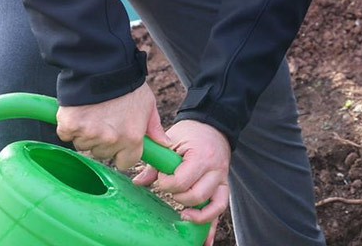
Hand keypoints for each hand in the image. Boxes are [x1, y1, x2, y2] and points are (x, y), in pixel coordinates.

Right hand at [56, 82, 168, 170]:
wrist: (102, 64)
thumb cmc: (127, 83)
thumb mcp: (147, 104)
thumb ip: (154, 127)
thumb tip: (164, 144)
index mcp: (132, 138)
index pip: (125, 163)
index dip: (122, 153)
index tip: (119, 141)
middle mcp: (111, 140)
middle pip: (102, 153)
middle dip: (103, 140)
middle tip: (105, 119)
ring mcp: (89, 134)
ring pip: (84, 144)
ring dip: (86, 133)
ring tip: (93, 112)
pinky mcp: (70, 126)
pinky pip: (67, 135)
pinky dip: (69, 125)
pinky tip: (78, 111)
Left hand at [133, 119, 231, 236]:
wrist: (213, 126)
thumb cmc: (190, 134)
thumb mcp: (172, 141)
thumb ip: (157, 163)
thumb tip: (137, 183)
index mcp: (201, 156)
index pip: (182, 180)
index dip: (166, 183)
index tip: (161, 178)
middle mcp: (215, 169)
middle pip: (196, 195)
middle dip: (179, 197)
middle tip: (171, 190)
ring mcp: (222, 180)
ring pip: (213, 206)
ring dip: (196, 214)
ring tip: (183, 215)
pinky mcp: (224, 187)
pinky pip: (220, 209)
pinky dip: (212, 226)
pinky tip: (204, 241)